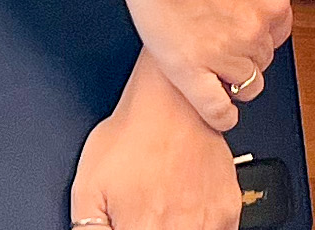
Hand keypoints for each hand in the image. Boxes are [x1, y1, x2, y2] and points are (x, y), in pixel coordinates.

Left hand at [68, 60, 247, 229]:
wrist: (174, 98)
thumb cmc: (132, 133)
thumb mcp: (87, 185)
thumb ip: (88, 229)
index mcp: (142, 228)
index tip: (128, 226)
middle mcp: (179, 229)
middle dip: (148, 229)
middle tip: (142, 216)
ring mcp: (208, 221)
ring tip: (161, 212)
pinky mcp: (227, 209)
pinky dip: (201, 228)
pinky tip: (184, 213)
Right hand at [110, 0, 313, 134]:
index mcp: (273, 0)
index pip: (281, 30)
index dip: (264, 27)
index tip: (247, 24)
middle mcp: (253, 32)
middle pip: (264, 58)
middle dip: (250, 51)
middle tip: (226, 40)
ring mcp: (222, 54)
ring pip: (246, 84)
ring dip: (237, 80)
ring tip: (220, 70)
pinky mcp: (188, 69)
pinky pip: (215, 109)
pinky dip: (222, 116)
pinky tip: (221, 114)